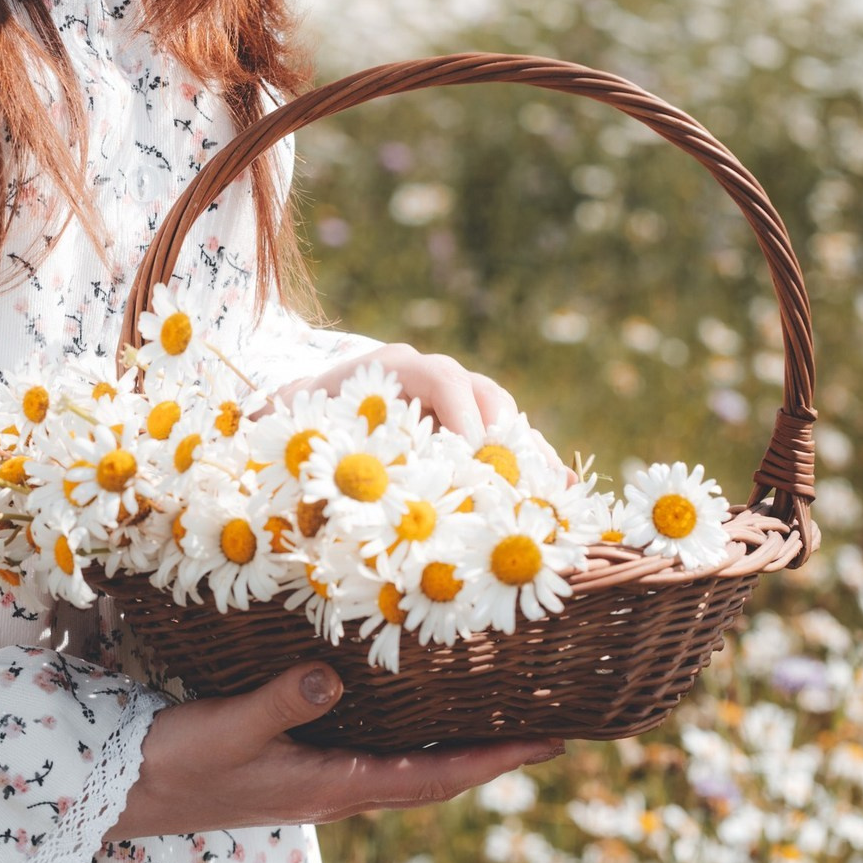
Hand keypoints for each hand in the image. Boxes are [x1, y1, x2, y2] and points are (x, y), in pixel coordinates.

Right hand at [106, 662, 563, 839]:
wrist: (131, 794)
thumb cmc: (180, 763)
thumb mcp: (231, 727)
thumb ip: (283, 701)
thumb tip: (336, 674)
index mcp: (333, 785)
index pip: (433, 777)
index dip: (494, 762)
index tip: (549, 746)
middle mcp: (336, 790)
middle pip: (432, 781)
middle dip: (489, 761)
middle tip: (541, 735)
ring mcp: (317, 784)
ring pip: (405, 773)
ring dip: (453, 755)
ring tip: (491, 726)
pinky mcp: (296, 771)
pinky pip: (373, 761)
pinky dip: (408, 746)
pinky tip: (404, 719)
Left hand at [272, 342, 564, 472]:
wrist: (304, 409)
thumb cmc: (304, 423)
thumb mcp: (310, 431)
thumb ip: (333, 448)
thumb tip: (353, 485)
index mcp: (393, 368)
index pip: (441, 378)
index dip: (462, 416)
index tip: (472, 457)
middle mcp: (431, 377)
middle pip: (485, 395)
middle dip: (505, 440)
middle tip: (517, 484)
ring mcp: (453, 400)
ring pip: (503, 419)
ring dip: (527, 456)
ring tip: (553, 493)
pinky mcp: (464, 426)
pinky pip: (504, 442)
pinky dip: (528, 465)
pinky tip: (559, 492)